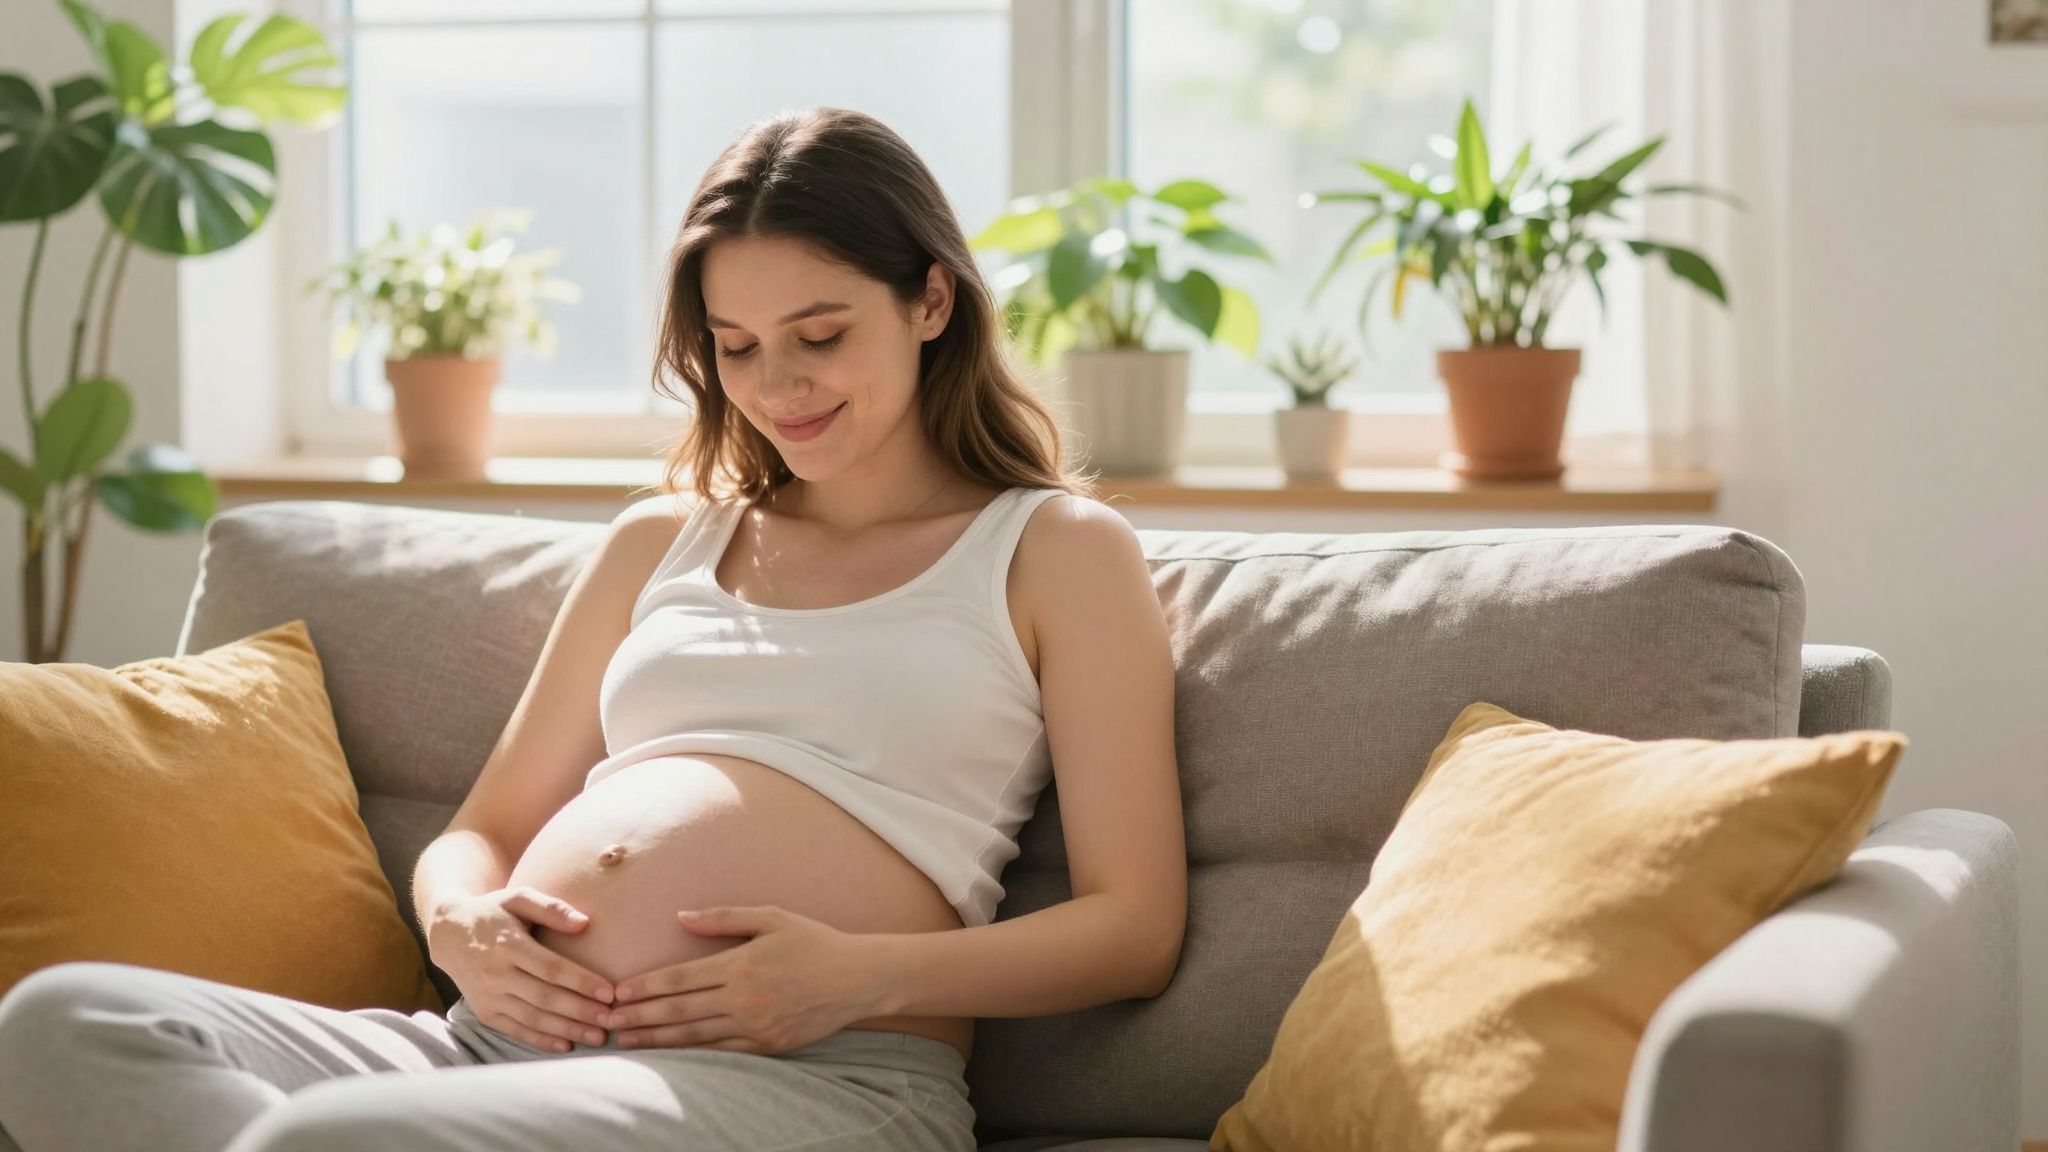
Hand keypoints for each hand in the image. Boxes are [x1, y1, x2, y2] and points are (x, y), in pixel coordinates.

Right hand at [425, 886, 615, 1053]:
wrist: (449, 933)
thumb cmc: (492, 912)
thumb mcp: (518, 897)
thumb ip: (551, 908)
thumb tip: (584, 923)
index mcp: (508, 945)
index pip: (551, 968)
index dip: (581, 982)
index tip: (609, 992)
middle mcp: (496, 974)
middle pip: (545, 998)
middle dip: (581, 1011)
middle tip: (611, 1019)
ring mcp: (489, 997)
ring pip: (533, 1019)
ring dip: (567, 1030)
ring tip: (597, 1037)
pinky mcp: (484, 1012)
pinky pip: (516, 1030)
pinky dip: (541, 1041)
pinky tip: (566, 1046)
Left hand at [602, 905, 885, 1054]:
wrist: (858, 979)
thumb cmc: (814, 941)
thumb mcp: (771, 917)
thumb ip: (723, 917)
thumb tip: (681, 917)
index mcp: (740, 964)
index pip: (680, 978)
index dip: (644, 987)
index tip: (617, 992)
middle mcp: (743, 998)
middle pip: (679, 1010)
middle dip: (638, 1017)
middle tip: (605, 1024)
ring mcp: (755, 1025)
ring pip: (694, 1036)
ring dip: (656, 1039)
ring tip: (626, 1042)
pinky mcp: (767, 1045)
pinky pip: (720, 1052)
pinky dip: (690, 1054)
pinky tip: (670, 1054)